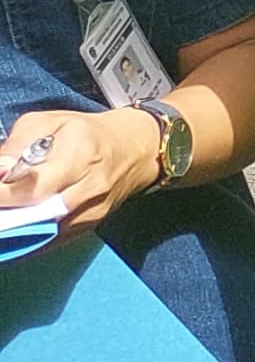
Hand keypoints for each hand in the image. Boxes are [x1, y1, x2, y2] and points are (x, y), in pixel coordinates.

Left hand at [0, 107, 164, 240]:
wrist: (134, 149)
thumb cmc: (87, 133)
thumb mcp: (48, 122)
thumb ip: (18, 144)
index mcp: (80, 152)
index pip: (34, 185)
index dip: (3, 193)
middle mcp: (91, 185)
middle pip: (39, 211)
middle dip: (7, 211)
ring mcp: (93, 209)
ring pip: (45, 229)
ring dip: (17, 225)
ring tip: (6, 214)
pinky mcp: (91, 224)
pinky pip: (54, 238)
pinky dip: (31, 235)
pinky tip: (18, 225)